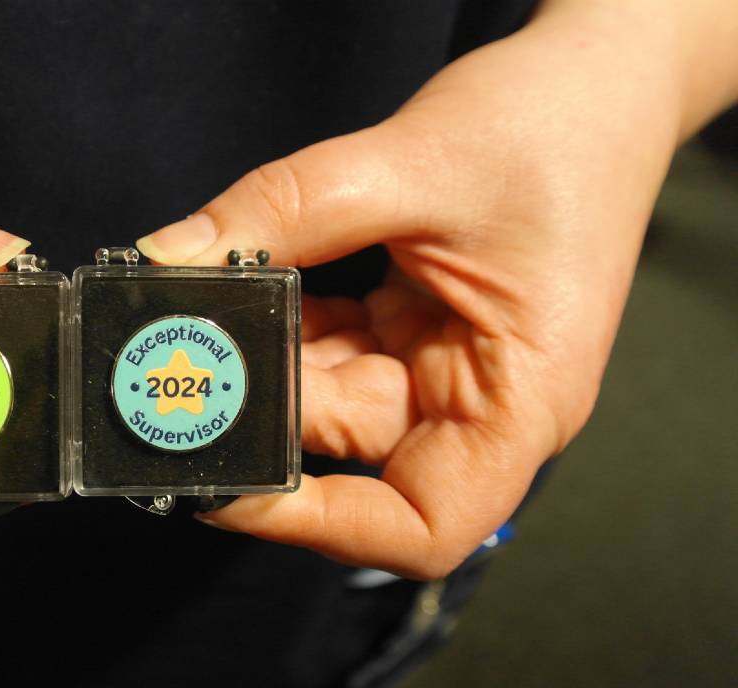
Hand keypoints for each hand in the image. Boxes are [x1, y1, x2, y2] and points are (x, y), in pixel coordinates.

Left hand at [135, 6, 687, 577]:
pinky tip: (236, 288)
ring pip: (323, 398)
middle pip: (350, 457)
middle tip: (171, 369)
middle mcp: (478, 403)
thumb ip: (286, 210)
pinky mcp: (409, 329)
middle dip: (261, 415)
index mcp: (518, 401)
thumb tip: (169, 258)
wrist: (598, 80)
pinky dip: (276, 325)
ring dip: (257, 363)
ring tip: (192, 320)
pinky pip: (326, 350)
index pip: (420, 526)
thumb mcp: (415, 163)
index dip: (321, 525)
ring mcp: (439, 367)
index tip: (230, 485)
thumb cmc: (554, 126)